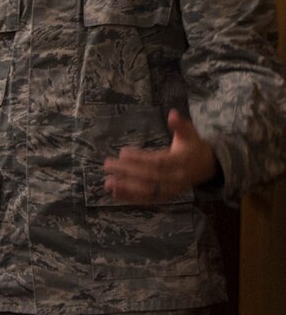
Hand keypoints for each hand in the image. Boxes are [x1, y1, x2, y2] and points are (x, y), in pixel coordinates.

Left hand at [103, 109, 217, 202]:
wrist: (206, 167)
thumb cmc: (193, 146)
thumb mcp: (189, 133)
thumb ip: (180, 125)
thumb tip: (173, 113)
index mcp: (182, 162)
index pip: (158, 162)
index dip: (140, 158)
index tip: (122, 152)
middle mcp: (177, 179)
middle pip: (149, 177)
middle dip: (127, 172)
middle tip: (107, 165)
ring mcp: (171, 190)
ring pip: (147, 192)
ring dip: (126, 189)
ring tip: (107, 183)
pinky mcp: (166, 197)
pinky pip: (147, 200)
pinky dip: (131, 198)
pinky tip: (115, 194)